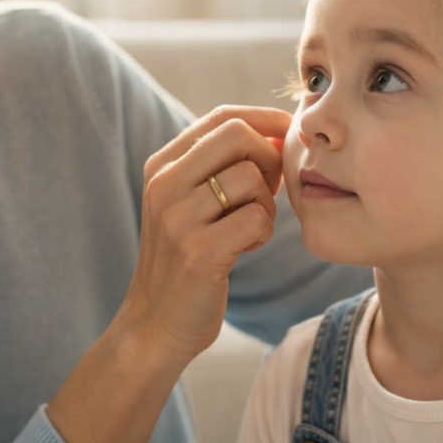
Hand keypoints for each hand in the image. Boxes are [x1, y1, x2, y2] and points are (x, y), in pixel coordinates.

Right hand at [115, 106, 292, 366]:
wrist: (154, 325)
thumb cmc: (186, 259)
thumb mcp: (190, 203)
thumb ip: (223, 167)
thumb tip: (280, 135)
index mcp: (162, 166)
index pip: (223, 117)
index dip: (265, 120)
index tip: (288, 137)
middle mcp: (164, 185)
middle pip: (238, 135)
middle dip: (270, 158)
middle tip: (268, 191)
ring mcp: (178, 219)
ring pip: (251, 178)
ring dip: (267, 204)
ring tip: (251, 228)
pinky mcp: (199, 253)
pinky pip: (256, 219)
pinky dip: (263, 232)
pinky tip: (245, 248)